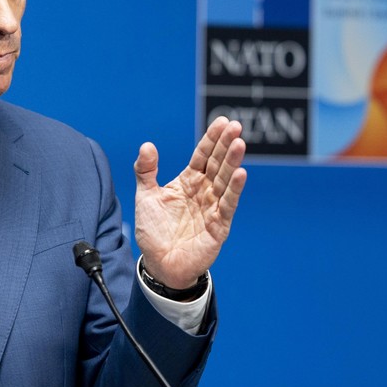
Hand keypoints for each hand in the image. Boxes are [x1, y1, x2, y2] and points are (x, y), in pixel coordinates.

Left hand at [134, 116, 246, 288]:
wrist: (159, 264)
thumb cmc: (154, 232)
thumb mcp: (145, 197)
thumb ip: (145, 171)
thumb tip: (147, 145)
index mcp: (188, 181)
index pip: (203, 155)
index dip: (212, 139)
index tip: (222, 121)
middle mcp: (204, 191)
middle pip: (217, 164)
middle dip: (226, 145)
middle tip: (236, 126)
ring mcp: (213, 207)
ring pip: (225, 180)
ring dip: (233, 162)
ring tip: (240, 144)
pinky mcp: (219, 225)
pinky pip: (228, 205)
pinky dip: (234, 190)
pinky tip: (241, 174)